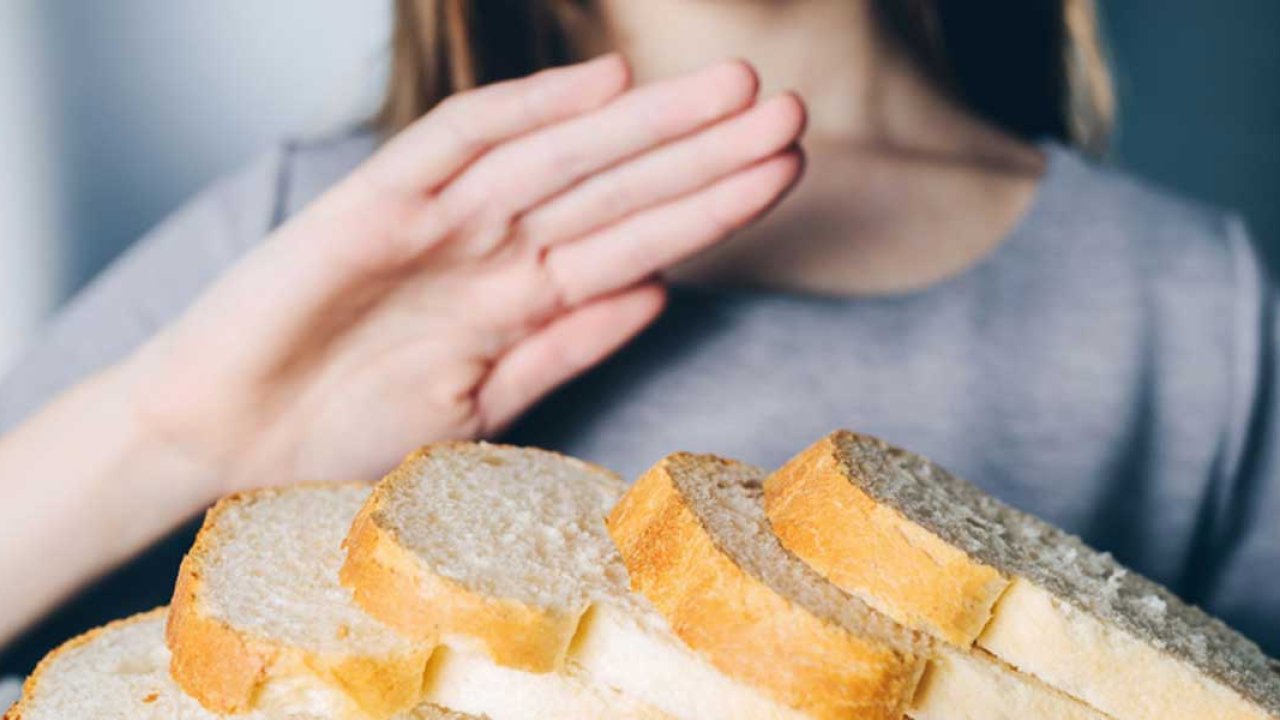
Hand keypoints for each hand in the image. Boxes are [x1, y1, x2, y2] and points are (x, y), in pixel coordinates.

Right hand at [123, 55, 805, 490]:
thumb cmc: (340, 430)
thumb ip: (562, 349)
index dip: (709, 207)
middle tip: (789, 112)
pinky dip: (524, 115)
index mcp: (519, 298)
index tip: (781, 173)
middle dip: (703, 154)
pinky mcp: (370, 206)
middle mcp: (490, 250)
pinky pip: (455, 147)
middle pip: (614, 190)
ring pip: (559, 161)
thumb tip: (655, 294)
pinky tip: (599, 88)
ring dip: (645, 130)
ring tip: (734, 93)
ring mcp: (436, 223)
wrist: (223, 441)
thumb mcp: (478, 406)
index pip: (634, 241)